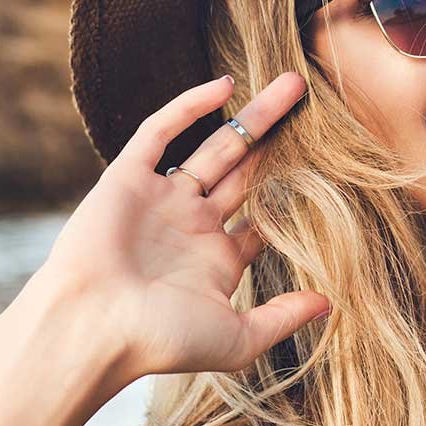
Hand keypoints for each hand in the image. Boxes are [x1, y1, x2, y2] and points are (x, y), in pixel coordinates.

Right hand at [39, 71, 328, 381]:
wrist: (92, 327)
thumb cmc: (162, 341)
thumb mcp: (238, 339)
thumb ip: (283, 318)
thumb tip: (330, 304)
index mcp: (216, 262)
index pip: (263, 218)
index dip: (295, 192)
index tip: (333, 162)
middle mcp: (191, 226)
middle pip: (246, 172)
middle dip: (279, 140)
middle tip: (313, 104)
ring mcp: (161, 200)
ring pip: (215, 146)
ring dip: (253, 117)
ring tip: (292, 85)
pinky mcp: (127, 179)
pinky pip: (160, 132)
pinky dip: (189, 106)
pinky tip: (226, 86)